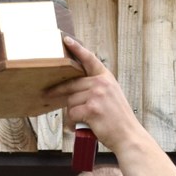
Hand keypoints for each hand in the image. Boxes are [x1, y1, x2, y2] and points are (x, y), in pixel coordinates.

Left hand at [45, 37, 142, 152]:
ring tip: (82, 120)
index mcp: (106, 78)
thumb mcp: (112, 95)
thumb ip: (97, 87)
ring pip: (70, 101)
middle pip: (71, 85)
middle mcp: (102, 83)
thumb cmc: (118, 119)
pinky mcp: (92, 109)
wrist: (128, 135)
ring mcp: (97, 95)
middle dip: (58, 91)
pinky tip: (82, 125)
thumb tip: (73, 89)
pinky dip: (73, 122)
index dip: (77, 49)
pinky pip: (72, 114)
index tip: (66, 40)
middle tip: (47, 93)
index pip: (89, 59)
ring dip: (72, 112)